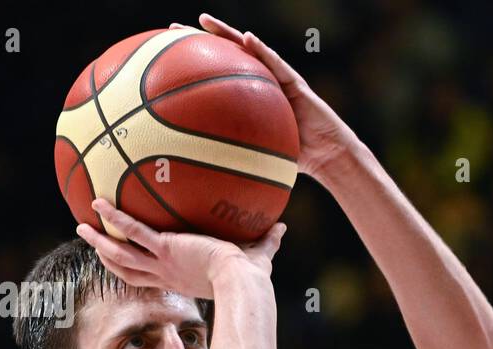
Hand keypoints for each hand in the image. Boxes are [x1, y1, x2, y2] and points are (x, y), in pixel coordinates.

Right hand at [76, 198, 285, 297]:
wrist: (243, 280)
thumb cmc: (252, 275)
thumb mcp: (257, 255)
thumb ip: (268, 241)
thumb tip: (283, 227)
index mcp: (180, 278)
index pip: (152, 274)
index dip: (136, 267)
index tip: (125, 256)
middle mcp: (167, 274)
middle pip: (127, 269)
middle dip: (108, 256)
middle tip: (91, 242)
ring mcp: (163, 263)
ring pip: (122, 255)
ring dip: (101, 241)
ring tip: (81, 226)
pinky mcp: (166, 248)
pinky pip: (134, 231)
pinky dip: (116, 218)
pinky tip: (99, 203)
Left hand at [170, 14, 358, 180]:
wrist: (329, 156)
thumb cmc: (296, 162)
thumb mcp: (258, 161)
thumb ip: (234, 161)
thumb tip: (202, 184)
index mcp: (247, 102)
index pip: (215, 79)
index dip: (191, 68)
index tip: (163, 59)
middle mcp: (259, 86)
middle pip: (224, 57)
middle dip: (198, 42)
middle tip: (171, 30)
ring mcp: (277, 80)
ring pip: (247, 51)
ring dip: (226, 33)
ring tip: (203, 21)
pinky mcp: (296, 82)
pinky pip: (276, 64)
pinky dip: (262, 50)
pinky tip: (246, 38)